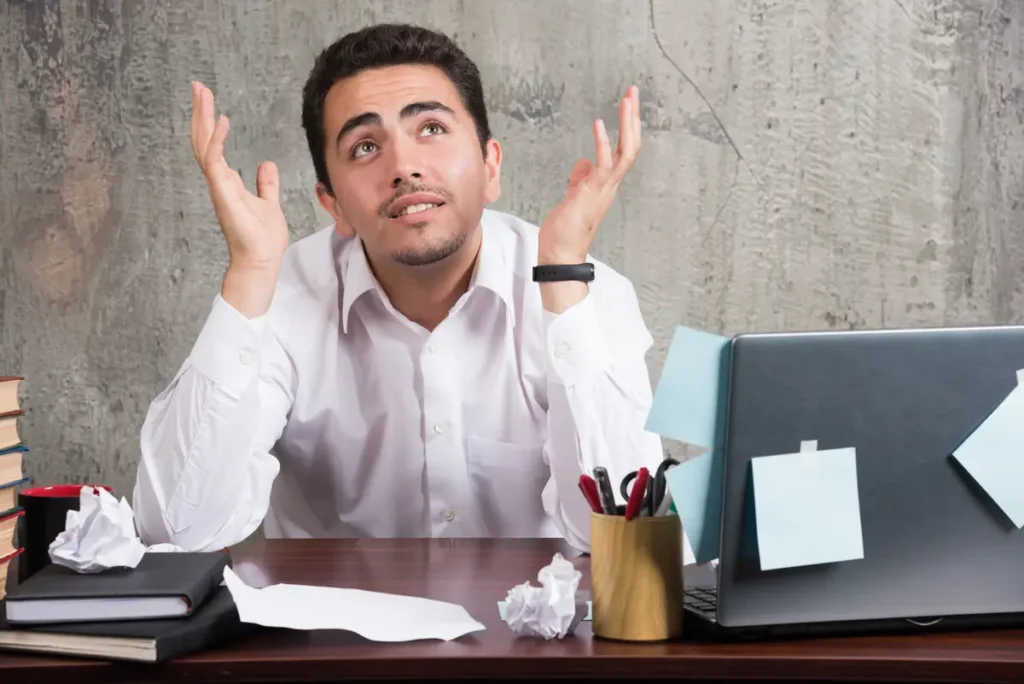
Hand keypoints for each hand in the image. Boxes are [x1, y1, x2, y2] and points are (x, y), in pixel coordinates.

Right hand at [191, 81, 289, 271]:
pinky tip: (222, 122)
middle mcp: (219, 181)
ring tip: (202, 94)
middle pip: (203, 140)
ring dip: (202, 119)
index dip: (210, 122)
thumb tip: (266, 164)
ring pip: (204, 145)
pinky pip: (215, 161)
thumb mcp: (269, 203)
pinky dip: (218, 140)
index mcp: (228, 181)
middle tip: (197, 86)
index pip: (213, 145)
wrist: (261, 261)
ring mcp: (218, 186)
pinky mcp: (223, 193)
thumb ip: (265, 184)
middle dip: (200, 113)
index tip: (208, 99)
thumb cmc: (262, 239)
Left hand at [538, 85, 640, 264]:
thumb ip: (580, 179)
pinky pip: (604, 164)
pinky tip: (599, 124)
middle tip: (633, 92)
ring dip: (627, 124)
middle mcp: (611, 185)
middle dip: (632, 118)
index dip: (627, 127)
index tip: (627, 104)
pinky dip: (604, 143)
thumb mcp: (572, 197)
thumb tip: (583, 163)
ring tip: (627, 99)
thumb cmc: (565, 231)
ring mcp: (604, 188)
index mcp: (606, 184)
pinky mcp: (593, 191)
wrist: (561, 254)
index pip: (624, 150)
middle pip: (631, 145)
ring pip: (626, 151)